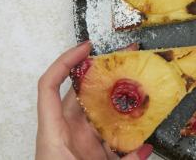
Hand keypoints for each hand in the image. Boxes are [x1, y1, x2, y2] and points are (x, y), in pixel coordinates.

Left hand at [36, 41, 152, 159]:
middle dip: (104, 75)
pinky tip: (146, 129)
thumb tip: (145, 149)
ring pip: (100, 115)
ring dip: (120, 102)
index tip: (88, 47)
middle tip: (127, 60)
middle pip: (82, 95)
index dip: (66, 62)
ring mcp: (79, 145)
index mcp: (54, 135)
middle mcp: (65, 135)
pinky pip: (111, 138)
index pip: (50, 86)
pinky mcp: (91, 156)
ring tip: (142, 87)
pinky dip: (128, 133)